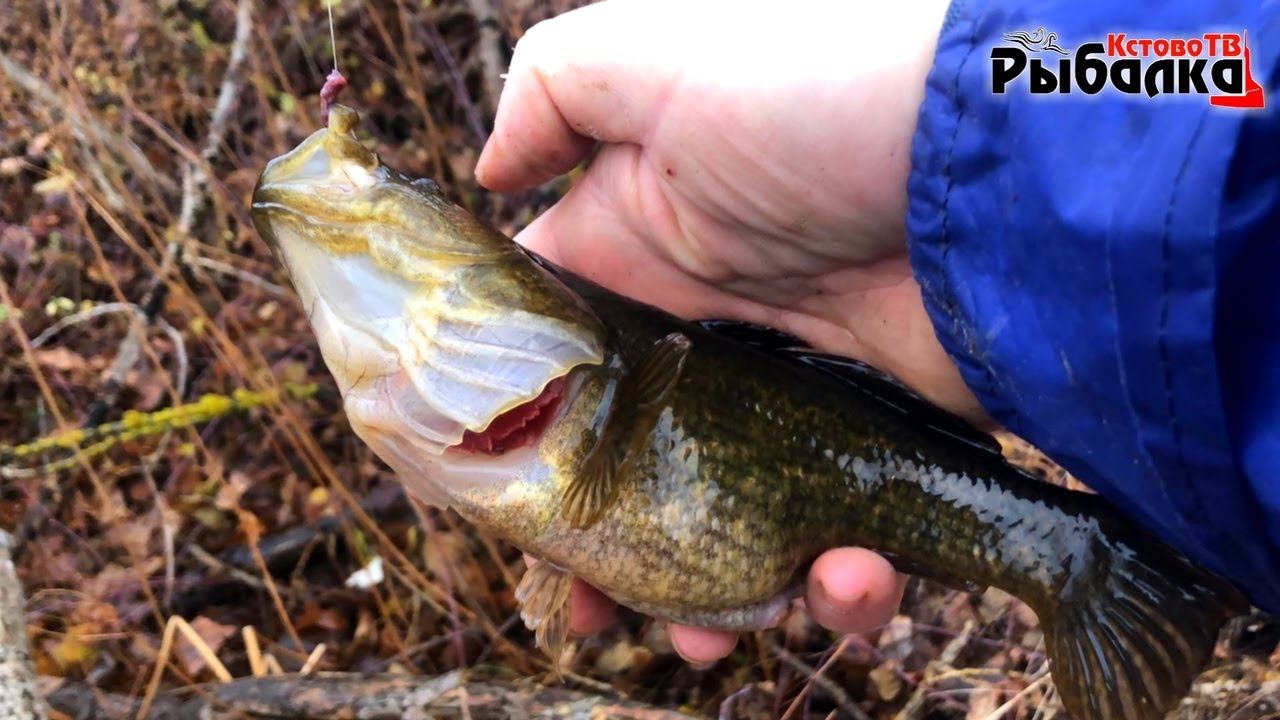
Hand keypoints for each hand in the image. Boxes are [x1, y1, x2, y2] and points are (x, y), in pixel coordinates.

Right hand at [483, 0, 963, 663]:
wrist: (1000, 162)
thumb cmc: (816, 97)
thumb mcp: (653, 56)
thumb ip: (549, 92)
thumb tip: (487, 171)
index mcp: (639, 256)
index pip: (550, 361)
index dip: (513, 438)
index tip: (498, 515)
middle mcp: (710, 335)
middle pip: (632, 469)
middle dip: (605, 550)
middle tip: (587, 613)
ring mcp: (795, 396)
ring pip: (730, 525)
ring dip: (712, 597)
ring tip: (707, 635)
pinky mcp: (880, 443)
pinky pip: (844, 539)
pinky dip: (838, 585)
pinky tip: (841, 577)